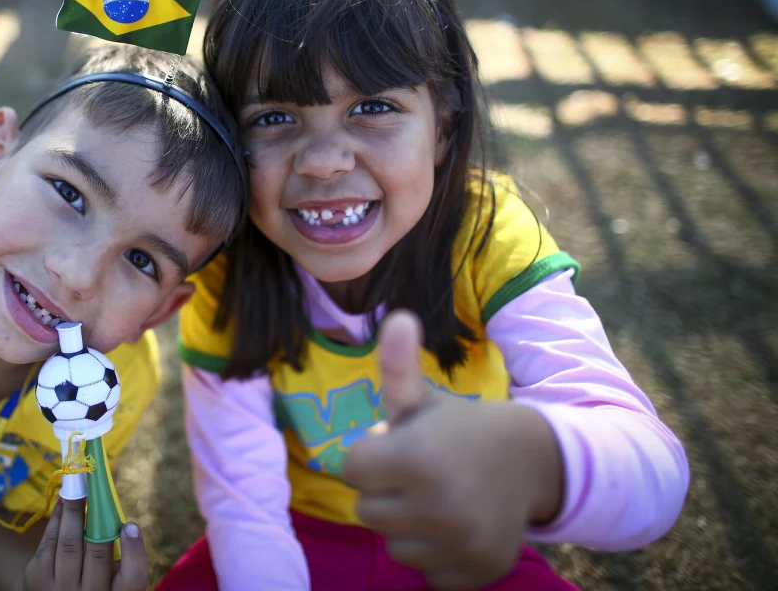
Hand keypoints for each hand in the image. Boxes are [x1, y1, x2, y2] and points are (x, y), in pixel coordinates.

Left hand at [23, 499, 147, 590]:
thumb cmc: (92, 587)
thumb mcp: (113, 584)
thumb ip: (121, 561)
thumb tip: (118, 520)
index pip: (133, 578)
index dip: (135, 551)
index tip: (132, 525)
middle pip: (97, 554)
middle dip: (97, 518)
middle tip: (96, 487)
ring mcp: (60, 588)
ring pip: (69, 543)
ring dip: (73, 511)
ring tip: (76, 487)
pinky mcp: (37, 578)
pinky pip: (49, 542)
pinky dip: (57, 519)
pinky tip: (63, 503)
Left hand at [341, 311, 562, 590]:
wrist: (531, 461)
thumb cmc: (461, 428)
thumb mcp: (424, 399)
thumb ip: (398, 366)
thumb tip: (397, 317)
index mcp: (417, 459)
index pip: (352, 469)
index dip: (370, 455)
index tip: (398, 446)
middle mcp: (438, 507)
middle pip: (366, 511)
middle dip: (385, 491)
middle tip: (419, 473)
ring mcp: (458, 545)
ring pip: (394, 544)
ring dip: (407, 525)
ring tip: (438, 498)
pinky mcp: (474, 573)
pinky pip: (426, 571)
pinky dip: (436, 554)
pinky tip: (456, 526)